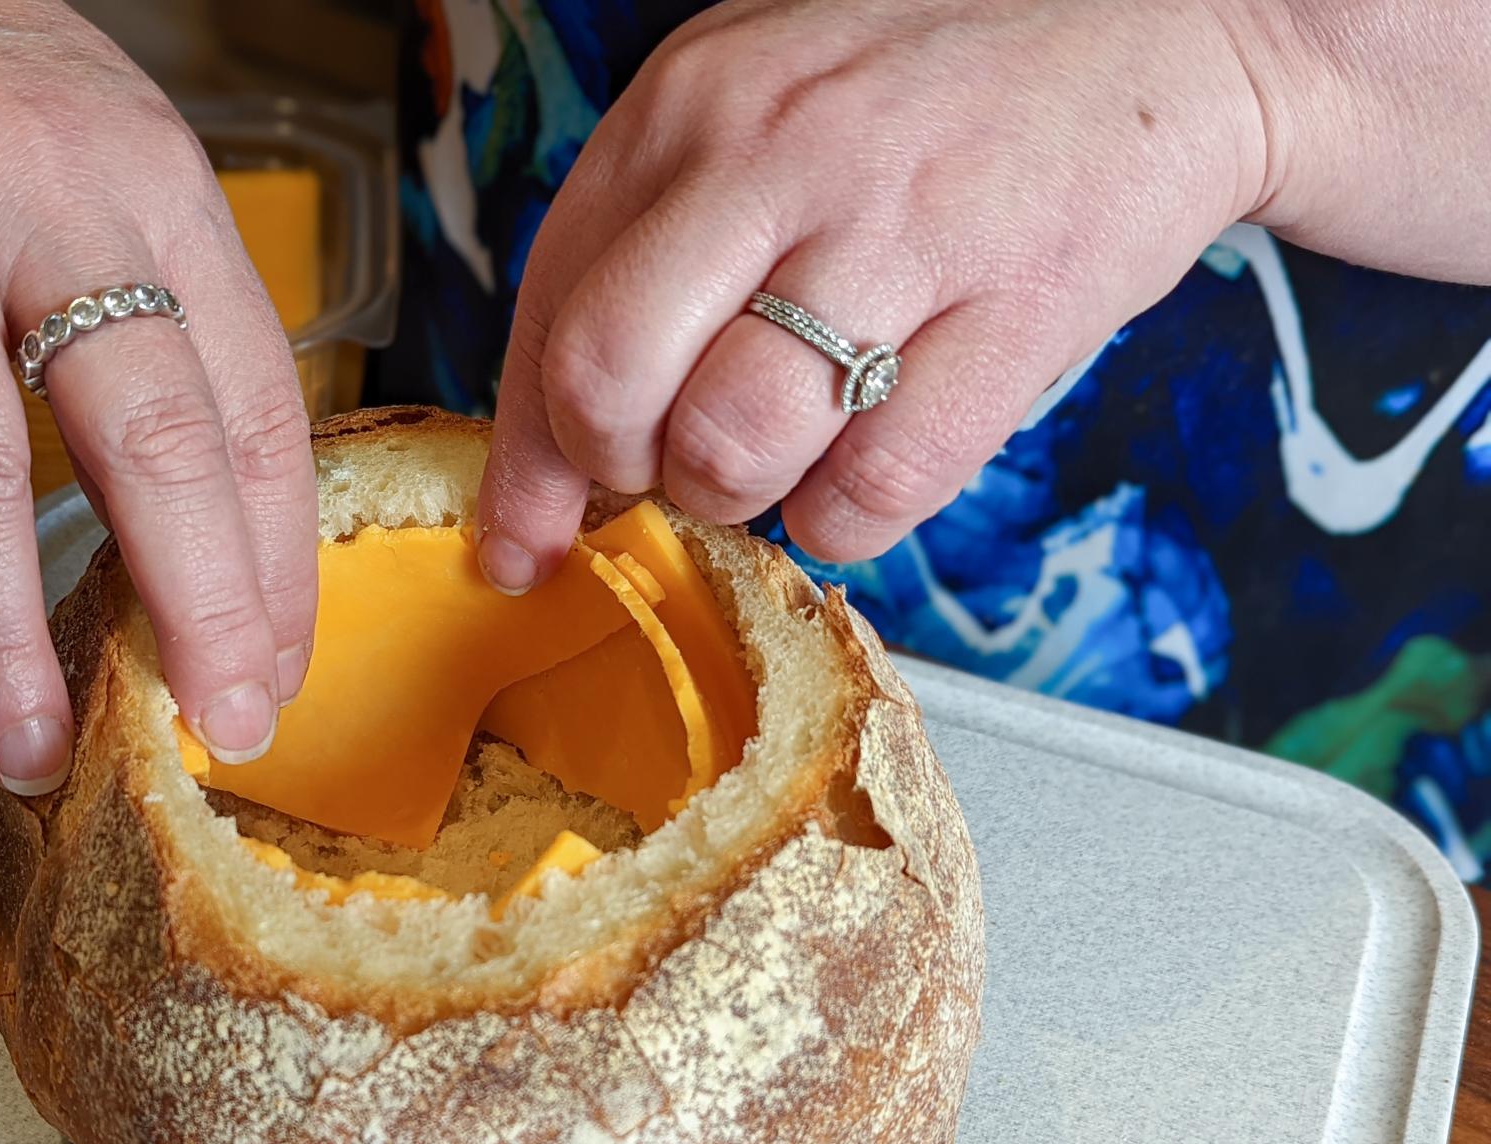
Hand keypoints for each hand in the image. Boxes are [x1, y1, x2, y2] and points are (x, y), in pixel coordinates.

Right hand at [0, 0, 315, 789]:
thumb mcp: (112, 159)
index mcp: (159, 198)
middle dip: (193, 607)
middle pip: (150, 437)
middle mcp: (51, 202)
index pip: (256, 412)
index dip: (275, 564)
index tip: (274, 673)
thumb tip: (216, 513)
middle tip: (210, 729)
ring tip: (24, 737)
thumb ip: (162, 310)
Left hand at [474, 0, 1271, 583]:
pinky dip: (849, 520)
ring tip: (786, 456)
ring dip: (740, 498)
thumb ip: (644, 260)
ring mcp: (899, 225)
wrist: (1168, 26)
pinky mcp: (1016, 303)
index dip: (527, 464)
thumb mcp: (754, 120)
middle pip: (610, 382)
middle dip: (627, 472)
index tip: (522, 545)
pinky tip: (865, 471)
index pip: (549, 317)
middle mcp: (775, 151)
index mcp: (689, 106)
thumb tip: (550, 476)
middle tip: (679, 471)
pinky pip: (877, 486)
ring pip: (732, 443)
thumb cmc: (927, 102)